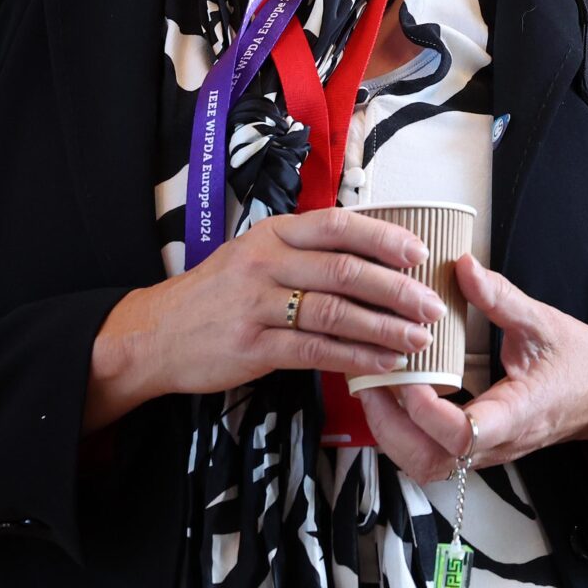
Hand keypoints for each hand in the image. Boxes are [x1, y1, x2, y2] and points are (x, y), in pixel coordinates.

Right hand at [86, 207, 446, 430]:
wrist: (155, 334)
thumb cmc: (216, 294)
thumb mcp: (254, 254)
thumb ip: (303, 251)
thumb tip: (370, 256)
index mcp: (271, 233)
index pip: (336, 225)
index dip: (383, 237)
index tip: (418, 252)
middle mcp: (264, 262)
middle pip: (343, 270)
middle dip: (396, 288)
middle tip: (431, 304)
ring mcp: (256, 305)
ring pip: (334, 312)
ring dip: (384, 326)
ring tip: (419, 338)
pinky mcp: (252, 347)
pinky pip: (315, 350)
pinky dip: (355, 356)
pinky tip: (382, 362)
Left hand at [357, 256, 587, 485]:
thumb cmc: (580, 364)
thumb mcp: (543, 322)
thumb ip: (501, 297)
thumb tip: (463, 267)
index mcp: (516, 414)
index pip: (463, 435)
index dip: (426, 412)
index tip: (408, 378)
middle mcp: (497, 442)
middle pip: (432, 462)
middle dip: (391, 428)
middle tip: (371, 383)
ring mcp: (486, 450)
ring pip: (427, 465)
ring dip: (392, 434)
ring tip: (374, 389)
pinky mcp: (479, 448)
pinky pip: (432, 455)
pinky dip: (404, 433)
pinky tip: (393, 398)